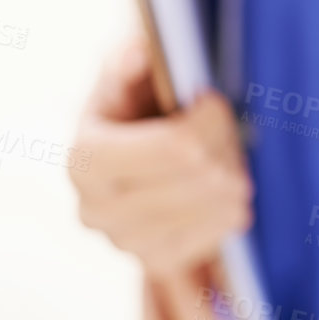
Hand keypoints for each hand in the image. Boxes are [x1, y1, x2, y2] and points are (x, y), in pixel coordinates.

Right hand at [70, 36, 253, 275]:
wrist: (131, 146)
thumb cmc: (131, 98)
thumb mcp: (124, 66)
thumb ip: (128, 60)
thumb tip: (137, 56)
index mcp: (84, 159)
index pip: (175, 147)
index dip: (208, 119)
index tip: (212, 99)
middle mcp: (96, 210)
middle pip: (201, 176)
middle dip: (224, 142)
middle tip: (225, 123)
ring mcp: (126, 244)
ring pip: (215, 205)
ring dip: (233, 172)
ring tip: (225, 151)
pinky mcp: (156, 263)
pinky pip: (218, 234)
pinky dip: (231, 206)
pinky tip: (224, 185)